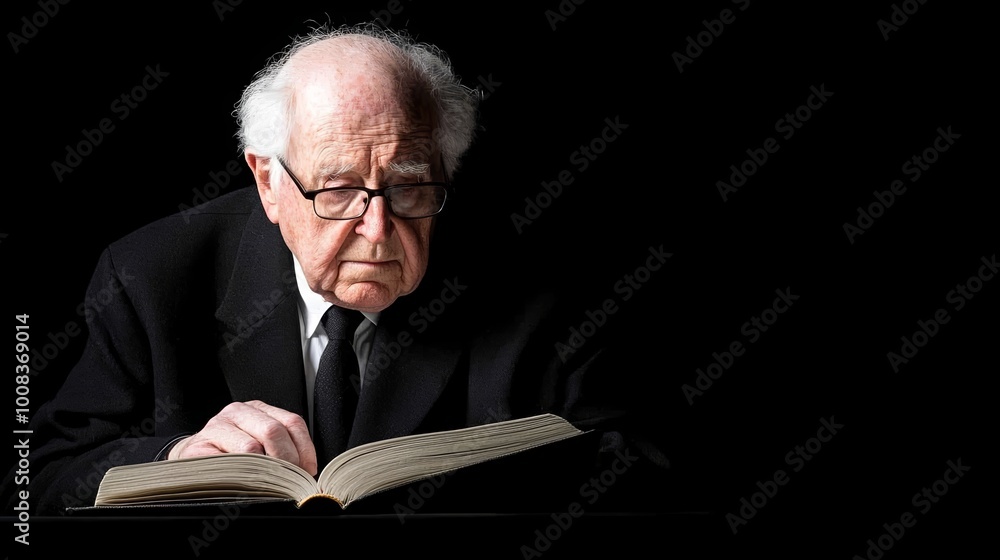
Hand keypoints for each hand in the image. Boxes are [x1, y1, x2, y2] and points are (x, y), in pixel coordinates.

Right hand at [168, 400, 318, 475]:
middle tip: (290, 480)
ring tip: (268, 484)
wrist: (191, 457)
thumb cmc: (231, 452)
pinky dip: (240, 478)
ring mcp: (216, 428)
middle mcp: (237, 412)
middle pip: (273, 431)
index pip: (291, 422)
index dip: (304, 448)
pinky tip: (244, 485)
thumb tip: (306, 469)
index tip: (308, 469)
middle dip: (287, 460)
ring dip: (265, 471)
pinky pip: (227, 465)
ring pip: (251, 448)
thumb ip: (281, 446)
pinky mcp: (198, 448)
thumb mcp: (259, 441)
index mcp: (257, 409)